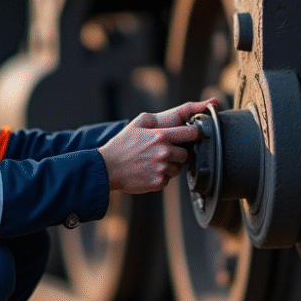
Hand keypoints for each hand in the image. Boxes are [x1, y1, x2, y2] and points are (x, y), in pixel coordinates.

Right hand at [99, 99, 218, 193]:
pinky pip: (168, 179)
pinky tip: (148, 171)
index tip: (191, 135)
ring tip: (153, 162)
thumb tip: (173, 118)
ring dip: (170, 166)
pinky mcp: (158, 182)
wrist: (107, 168)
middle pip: (186, 153)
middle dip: (178, 152)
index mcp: (161, 136)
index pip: (192, 133)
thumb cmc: (121, 146)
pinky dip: (161, 176)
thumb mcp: (137, 123)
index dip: (193, 134)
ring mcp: (162, 169)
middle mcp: (164, 152)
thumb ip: (156, 119)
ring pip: (178, 168)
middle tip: (164, 152)